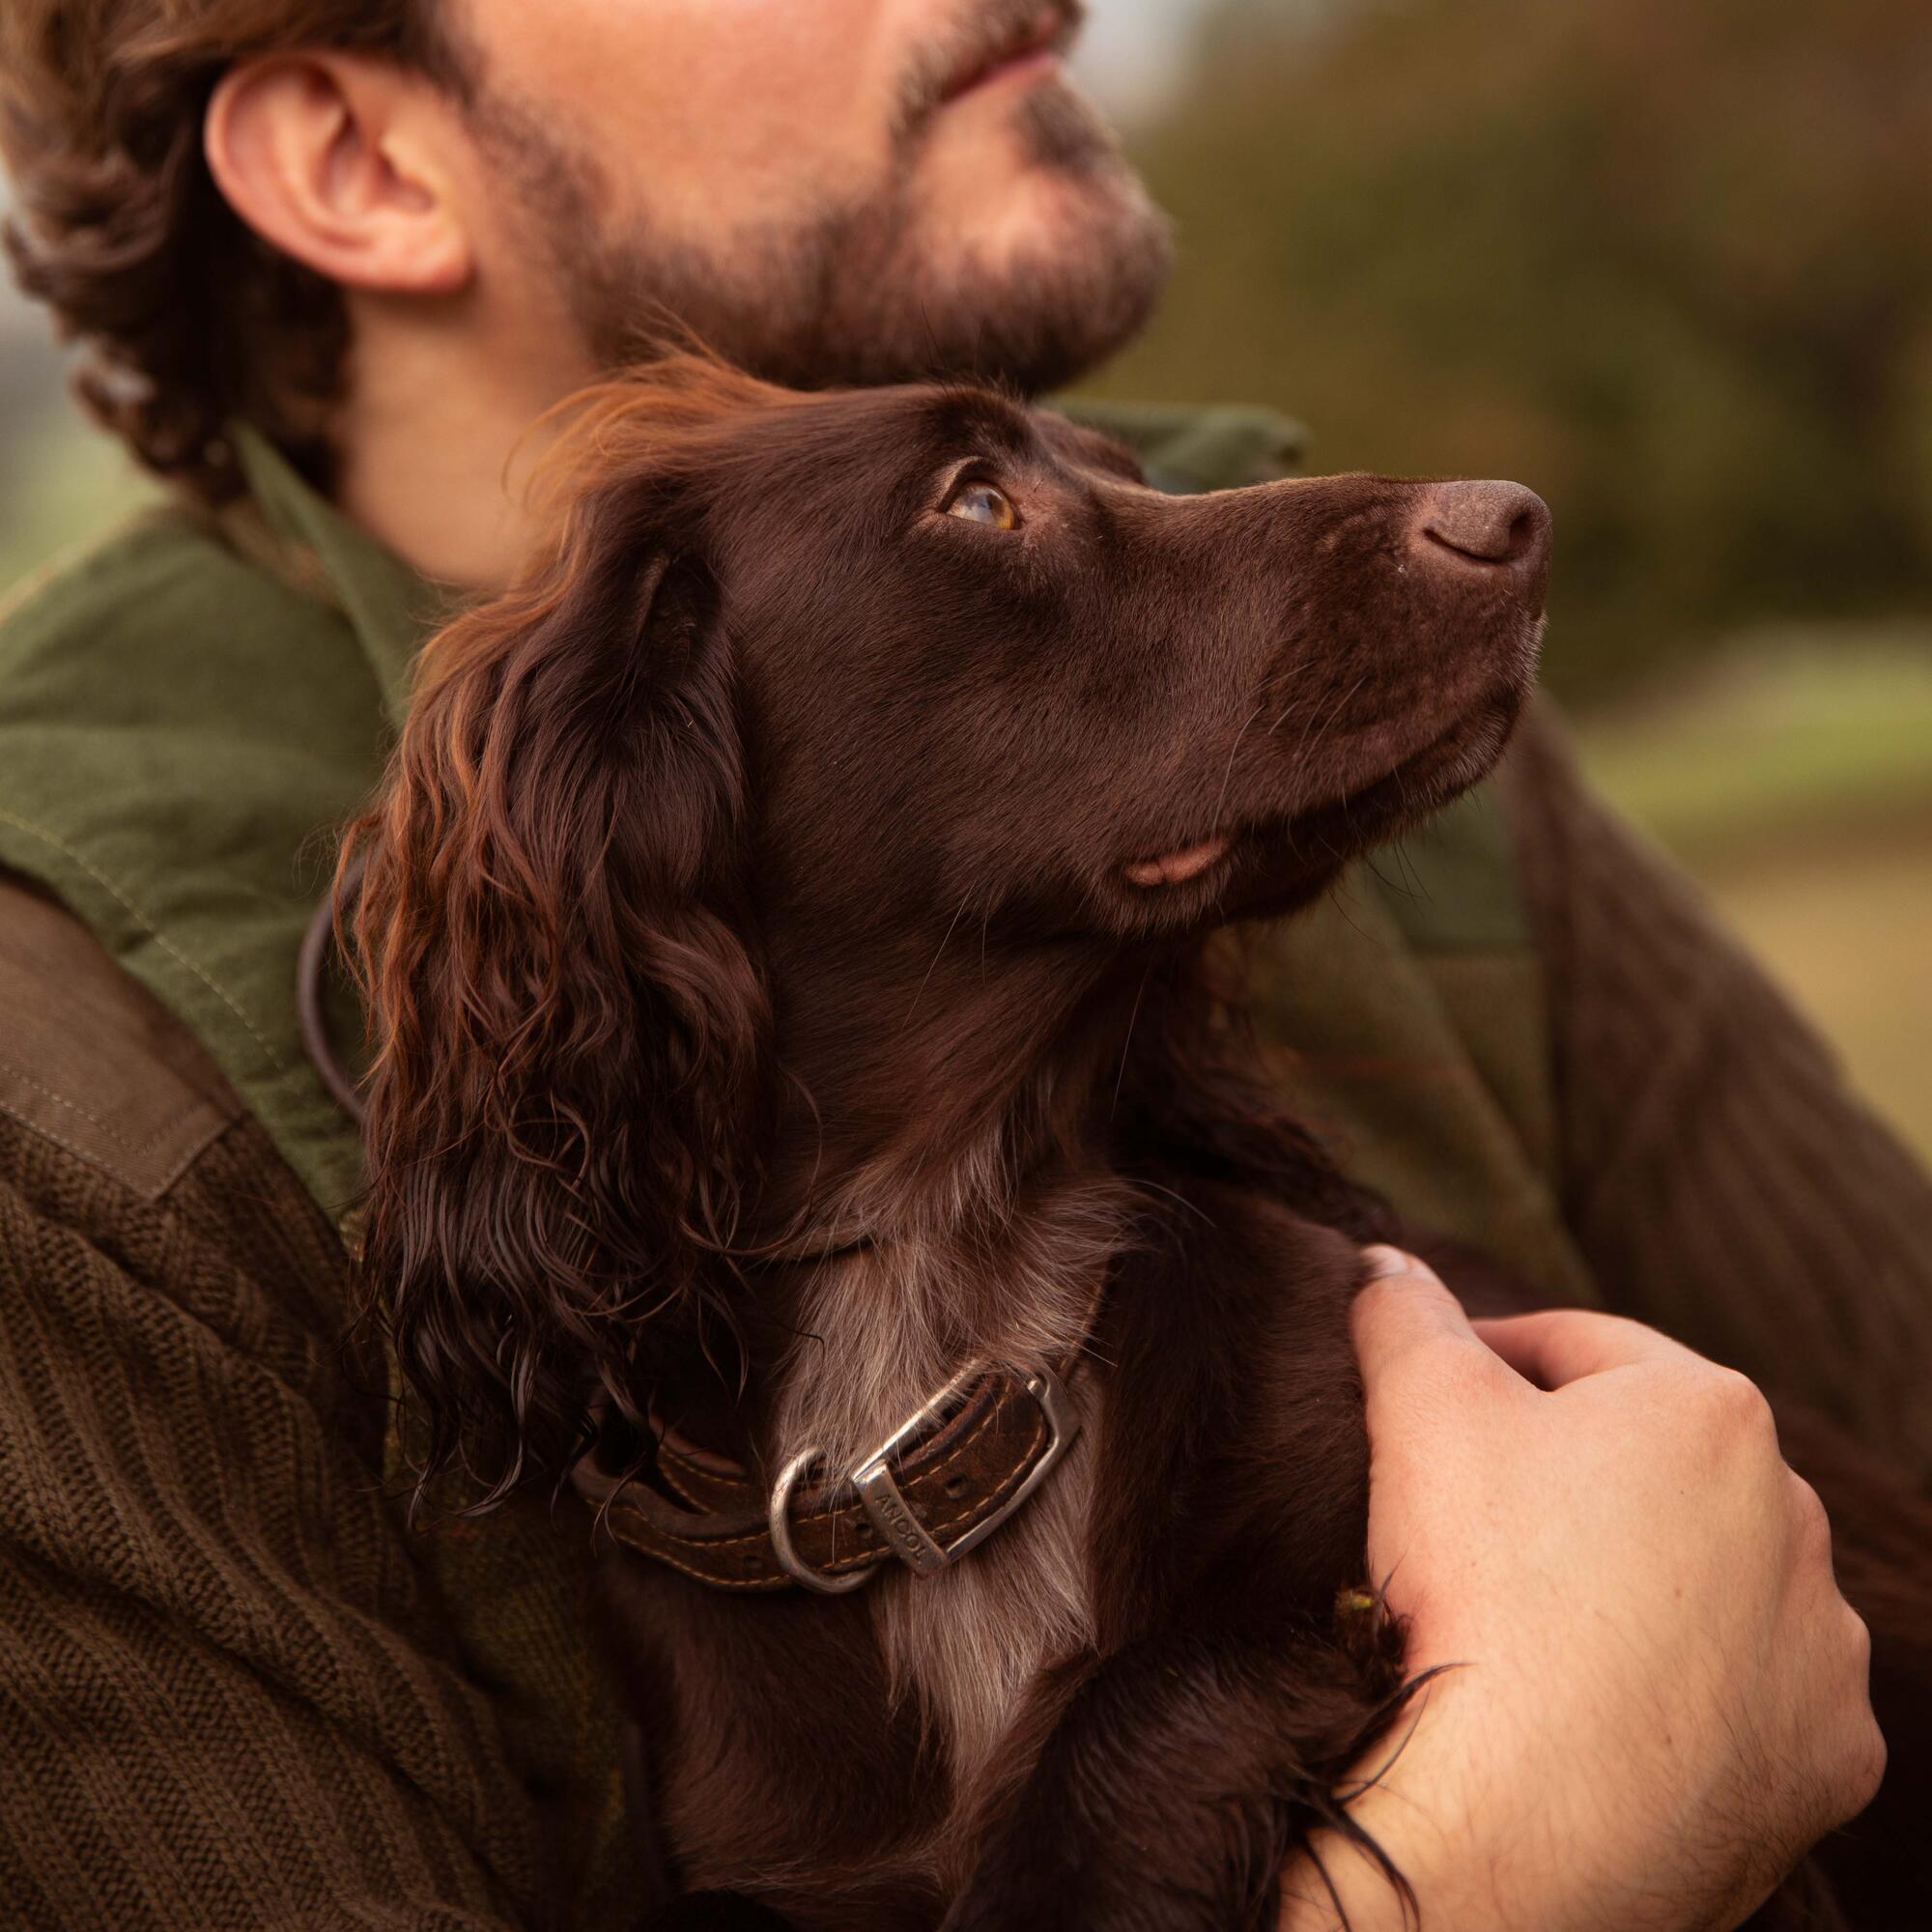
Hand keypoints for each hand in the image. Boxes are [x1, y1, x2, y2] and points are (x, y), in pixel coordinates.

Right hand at [1279, 1248, 1884, 1931]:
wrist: (1530, 1811)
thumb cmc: (1481, 1582)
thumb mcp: (1415, 1406)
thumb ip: (1403, 1313)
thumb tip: (1383, 1263)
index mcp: (1710, 1410)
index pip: (1579, 1348)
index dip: (1489, 1360)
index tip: (1427, 1402)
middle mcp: (1797, 1516)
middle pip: (1652, 1466)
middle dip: (1570, 1474)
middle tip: (1470, 1513)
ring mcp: (1820, 1647)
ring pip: (1712, 1580)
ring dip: (1640, 1581)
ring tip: (1536, 1616)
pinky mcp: (1824, 1756)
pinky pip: (1748, 1697)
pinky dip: (1685, 1689)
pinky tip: (1605, 1703)